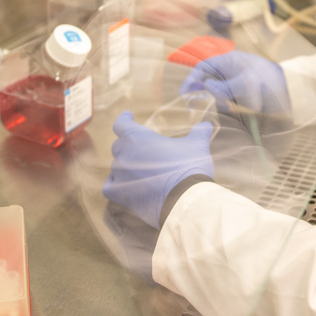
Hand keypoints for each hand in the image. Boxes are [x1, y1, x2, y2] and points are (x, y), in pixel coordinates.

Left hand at [103, 111, 213, 228]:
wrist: (184, 199)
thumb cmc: (189, 167)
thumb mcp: (197, 145)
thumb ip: (199, 132)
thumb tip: (206, 125)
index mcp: (138, 138)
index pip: (121, 124)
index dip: (124, 119)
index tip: (128, 116)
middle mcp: (124, 155)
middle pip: (119, 145)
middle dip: (128, 145)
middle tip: (141, 148)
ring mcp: (120, 176)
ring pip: (115, 166)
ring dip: (125, 165)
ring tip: (138, 168)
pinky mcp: (120, 195)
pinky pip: (109, 186)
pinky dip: (115, 184)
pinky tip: (122, 185)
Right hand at [179, 51, 289, 117]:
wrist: (292, 92)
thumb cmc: (269, 83)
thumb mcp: (245, 85)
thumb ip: (223, 88)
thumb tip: (206, 88)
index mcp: (229, 61)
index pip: (203, 67)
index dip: (192, 79)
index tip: (185, 94)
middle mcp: (230, 71)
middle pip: (207, 81)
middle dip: (200, 93)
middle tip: (195, 107)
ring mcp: (236, 83)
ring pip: (216, 93)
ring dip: (214, 102)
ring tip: (219, 110)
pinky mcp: (242, 95)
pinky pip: (226, 100)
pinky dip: (224, 106)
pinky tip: (229, 111)